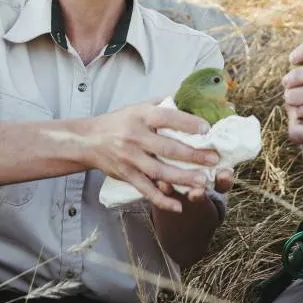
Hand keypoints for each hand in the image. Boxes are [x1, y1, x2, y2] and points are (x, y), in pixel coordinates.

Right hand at [86, 99, 220, 212]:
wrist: (89, 140)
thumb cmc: (119, 121)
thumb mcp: (138, 106)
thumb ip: (162, 102)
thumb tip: (189, 96)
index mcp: (141, 116)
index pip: (166, 117)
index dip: (187, 123)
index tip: (206, 128)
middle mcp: (135, 137)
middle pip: (167, 147)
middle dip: (192, 155)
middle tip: (213, 159)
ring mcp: (130, 158)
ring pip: (159, 171)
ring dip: (182, 178)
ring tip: (203, 182)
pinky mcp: (126, 175)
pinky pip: (146, 189)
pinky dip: (161, 200)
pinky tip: (178, 206)